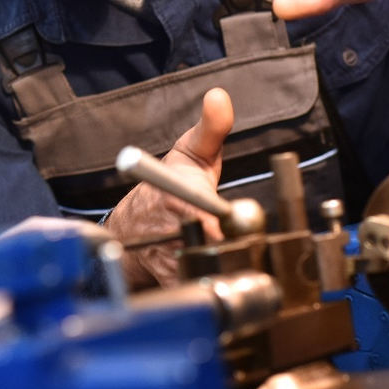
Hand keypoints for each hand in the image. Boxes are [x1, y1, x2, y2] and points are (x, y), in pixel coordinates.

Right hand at [106, 88, 233, 288]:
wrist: (132, 228)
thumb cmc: (169, 186)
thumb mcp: (191, 152)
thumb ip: (212, 128)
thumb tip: (219, 96)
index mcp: (177, 197)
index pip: (208, 218)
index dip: (228, 225)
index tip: (242, 227)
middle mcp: (169, 231)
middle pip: (218, 250)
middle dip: (239, 250)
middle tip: (257, 247)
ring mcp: (167, 261)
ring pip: (211, 274)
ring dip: (231, 270)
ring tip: (243, 263)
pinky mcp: (170, 284)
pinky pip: (202, 292)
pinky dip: (217, 287)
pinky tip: (224, 277)